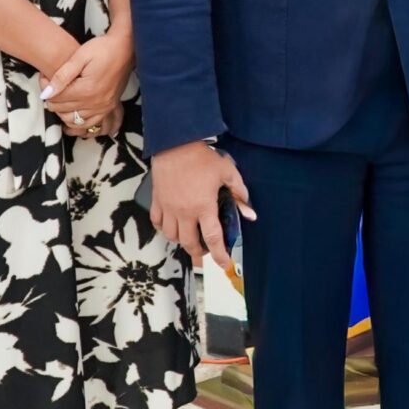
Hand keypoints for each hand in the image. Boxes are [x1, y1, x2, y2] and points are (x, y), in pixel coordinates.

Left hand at [41, 31, 133, 137]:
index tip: (44, 77)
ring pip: (73, 120)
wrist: (126, 48)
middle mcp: (96, 102)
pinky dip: (77, 121)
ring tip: (60, 97)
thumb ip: (62, 76)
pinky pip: (89, 124)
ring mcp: (104, 107)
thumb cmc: (103, 48)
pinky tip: (72, 111)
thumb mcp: (79, 56)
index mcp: (86, 89)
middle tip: (50, 85)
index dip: (45, 88)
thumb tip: (46, 93)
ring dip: (62, 111)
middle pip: (62, 110)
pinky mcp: (109, 107)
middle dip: (52, 99)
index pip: (56, 98)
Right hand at [148, 139, 255, 274]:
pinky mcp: (157, 201)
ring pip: (172, 236)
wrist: (175, 144)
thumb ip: (239, 193)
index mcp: (203, 207)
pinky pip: (157, 222)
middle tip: (205, 254)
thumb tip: (251, 213)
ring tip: (190, 239)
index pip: (213, 238)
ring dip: (182, 241)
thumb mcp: (228, 172)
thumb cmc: (203, 158)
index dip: (219, 254)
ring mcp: (168, 208)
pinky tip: (172, 227)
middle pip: (189, 243)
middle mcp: (184, 212)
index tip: (224, 264)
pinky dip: (165, 229)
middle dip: (198, 253)